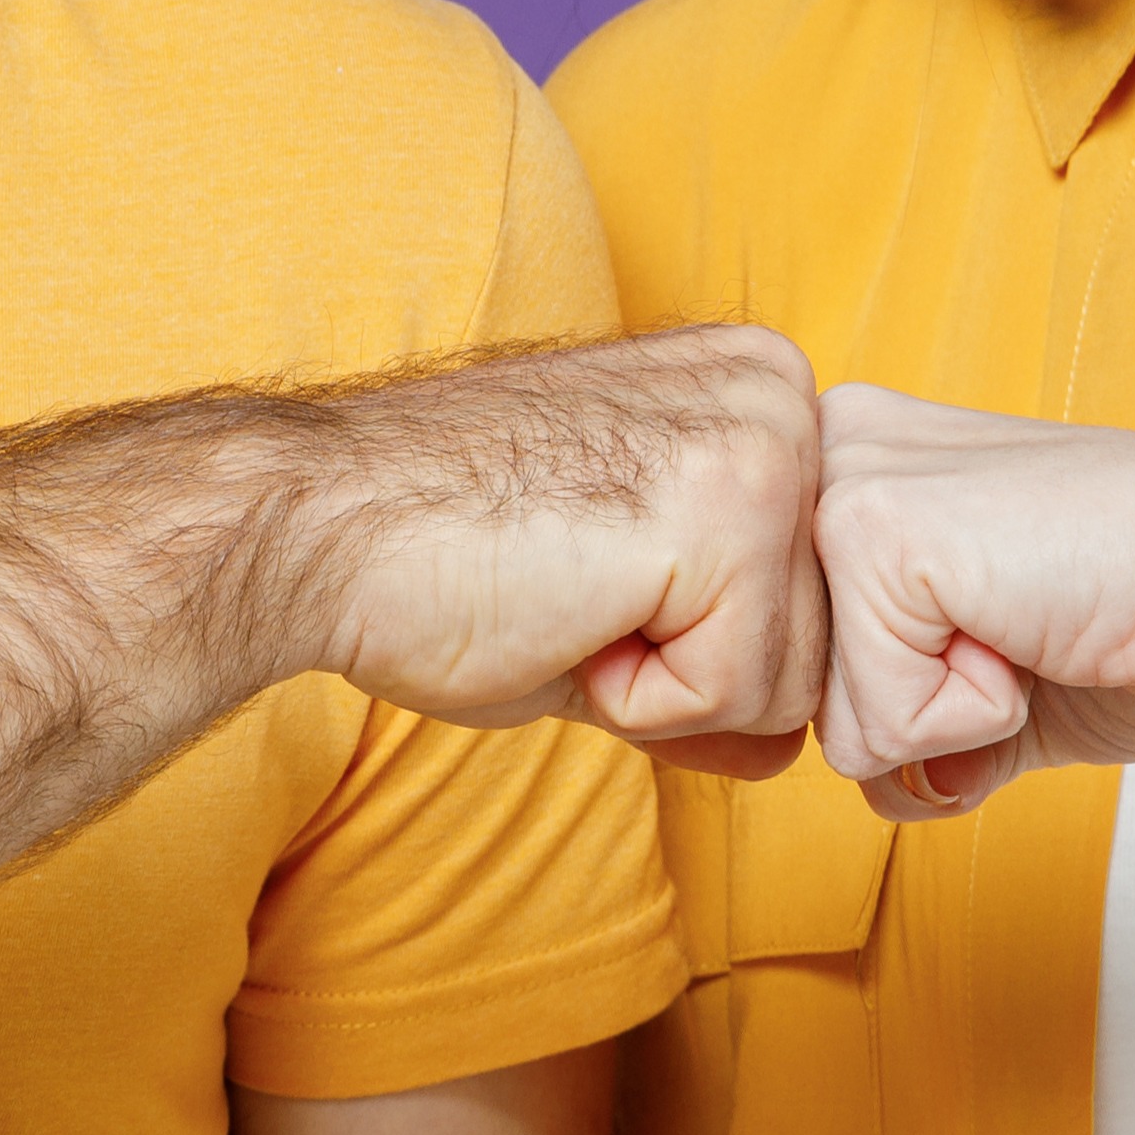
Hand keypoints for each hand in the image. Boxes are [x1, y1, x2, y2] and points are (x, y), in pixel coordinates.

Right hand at [314, 329, 828, 778]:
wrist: (321, 529)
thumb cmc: (442, 553)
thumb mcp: (617, 599)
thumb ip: (718, 655)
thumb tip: (788, 747)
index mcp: (757, 387)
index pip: (804, 597)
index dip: (687, 642)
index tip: (584, 577)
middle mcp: (782, 394)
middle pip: (814, 644)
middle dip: (688, 670)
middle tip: (570, 594)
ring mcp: (766, 445)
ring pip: (789, 682)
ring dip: (665, 687)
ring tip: (568, 598)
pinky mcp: (734, 511)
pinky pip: (742, 695)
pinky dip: (643, 700)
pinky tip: (569, 614)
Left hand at [811, 384, 1134, 815]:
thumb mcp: (1001, 678)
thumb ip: (915, 723)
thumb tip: (887, 787)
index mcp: (857, 470)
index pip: (810, 663)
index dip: (915, 694)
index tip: (1011, 623)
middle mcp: (832, 459)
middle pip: (806, 695)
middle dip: (919, 709)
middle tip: (1023, 626)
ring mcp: (843, 488)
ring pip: (834, 721)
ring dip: (949, 716)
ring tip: (1028, 622)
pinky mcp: (872, 532)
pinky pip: (878, 725)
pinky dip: (973, 717)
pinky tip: (1032, 629)